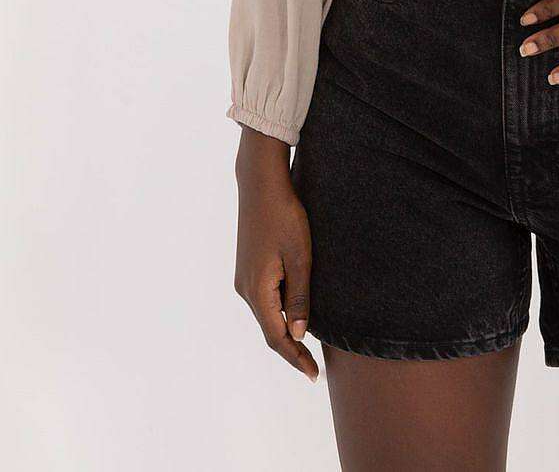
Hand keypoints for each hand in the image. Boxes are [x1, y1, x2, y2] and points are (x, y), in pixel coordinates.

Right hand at [234, 133, 319, 381]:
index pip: (277, 337)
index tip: (313, 375)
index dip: (295, 357)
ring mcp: (243, 278)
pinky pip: (263, 299)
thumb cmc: (285, 217)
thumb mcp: (300, 258)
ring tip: (306, 344)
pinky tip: (293, 312)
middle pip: (269, 330)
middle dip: (291, 348)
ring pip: (265, 314)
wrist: (260, 184)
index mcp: (257, 291)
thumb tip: (298, 333)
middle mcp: (245, 289)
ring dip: (284, 330)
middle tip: (313, 367)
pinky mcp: (247, 267)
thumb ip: (300, 297)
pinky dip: (278, 312)